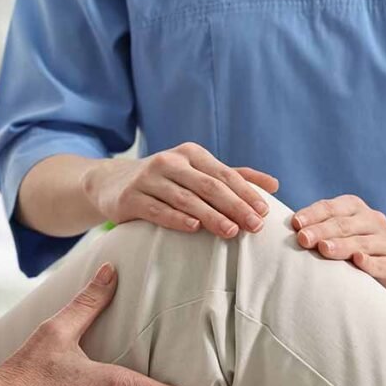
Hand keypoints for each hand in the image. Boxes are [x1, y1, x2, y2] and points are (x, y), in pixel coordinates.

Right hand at [81, 142, 279, 238]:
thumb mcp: (197, 172)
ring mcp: (148, 178)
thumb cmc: (165, 181)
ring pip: (185, 198)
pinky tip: (193, 228)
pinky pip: (156, 209)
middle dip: (234, 206)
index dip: (246, 193)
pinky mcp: (130, 197)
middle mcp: (170, 161)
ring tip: (230, 231)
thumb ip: (234, 177)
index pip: (224, 174)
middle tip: (254, 226)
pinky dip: (176, 218)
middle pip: (208, 186)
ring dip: (210, 216)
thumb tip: (274, 184)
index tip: (265, 213)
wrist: (111, 183)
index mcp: (191, 153)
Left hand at [292, 195, 385, 294]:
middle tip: (303, 239)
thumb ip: (320, 228)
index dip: (313, 214)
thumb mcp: (343, 230)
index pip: (331, 208)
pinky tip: (358, 260)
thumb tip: (289, 232)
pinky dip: (369, 262)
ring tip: (324, 249)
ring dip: (342, 245)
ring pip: (362, 242)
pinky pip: (381, 263)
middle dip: (322, 231)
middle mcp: (373, 221)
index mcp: (355, 208)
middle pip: (344, 224)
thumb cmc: (359, 243)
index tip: (296, 224)